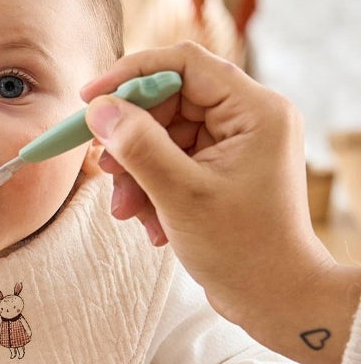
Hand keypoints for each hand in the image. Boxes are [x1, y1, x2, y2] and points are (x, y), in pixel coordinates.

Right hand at [80, 41, 356, 363]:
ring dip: (136, 172)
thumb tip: (98, 109)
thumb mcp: (181, 195)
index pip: (183, 64)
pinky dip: (151, 188)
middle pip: (168, 101)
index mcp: (255, 110)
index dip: (130, 75)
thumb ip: (138, 147)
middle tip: (104, 170)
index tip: (89, 99)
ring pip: (163, 135)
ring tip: (127, 210)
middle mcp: (248, 119)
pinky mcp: (220, 169)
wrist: (274, 299)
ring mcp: (234, 144)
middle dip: (131, 139)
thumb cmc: (243, 250)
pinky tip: (150, 223)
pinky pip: (170, 160)